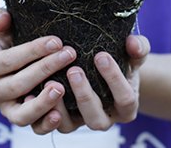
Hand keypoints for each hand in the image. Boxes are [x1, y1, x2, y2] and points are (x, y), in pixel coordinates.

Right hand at [0, 7, 76, 126]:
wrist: (8, 68)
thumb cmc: (8, 44)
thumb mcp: (1, 29)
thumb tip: (3, 18)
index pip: (8, 60)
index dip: (32, 51)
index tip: (56, 41)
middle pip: (17, 85)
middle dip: (45, 69)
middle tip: (69, 55)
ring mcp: (6, 110)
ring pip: (21, 115)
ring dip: (42, 103)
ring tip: (61, 88)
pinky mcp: (23, 121)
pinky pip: (33, 128)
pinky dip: (46, 124)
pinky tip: (60, 114)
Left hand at [29, 34, 150, 133]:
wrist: (102, 68)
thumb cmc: (120, 59)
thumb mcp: (132, 52)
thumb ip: (138, 47)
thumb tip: (133, 43)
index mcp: (127, 105)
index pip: (125, 98)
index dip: (114, 79)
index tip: (101, 55)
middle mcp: (105, 119)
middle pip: (97, 118)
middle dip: (85, 95)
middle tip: (74, 70)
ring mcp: (80, 122)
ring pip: (70, 126)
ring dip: (60, 107)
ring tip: (52, 82)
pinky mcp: (60, 122)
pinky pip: (48, 125)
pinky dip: (40, 113)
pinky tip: (32, 92)